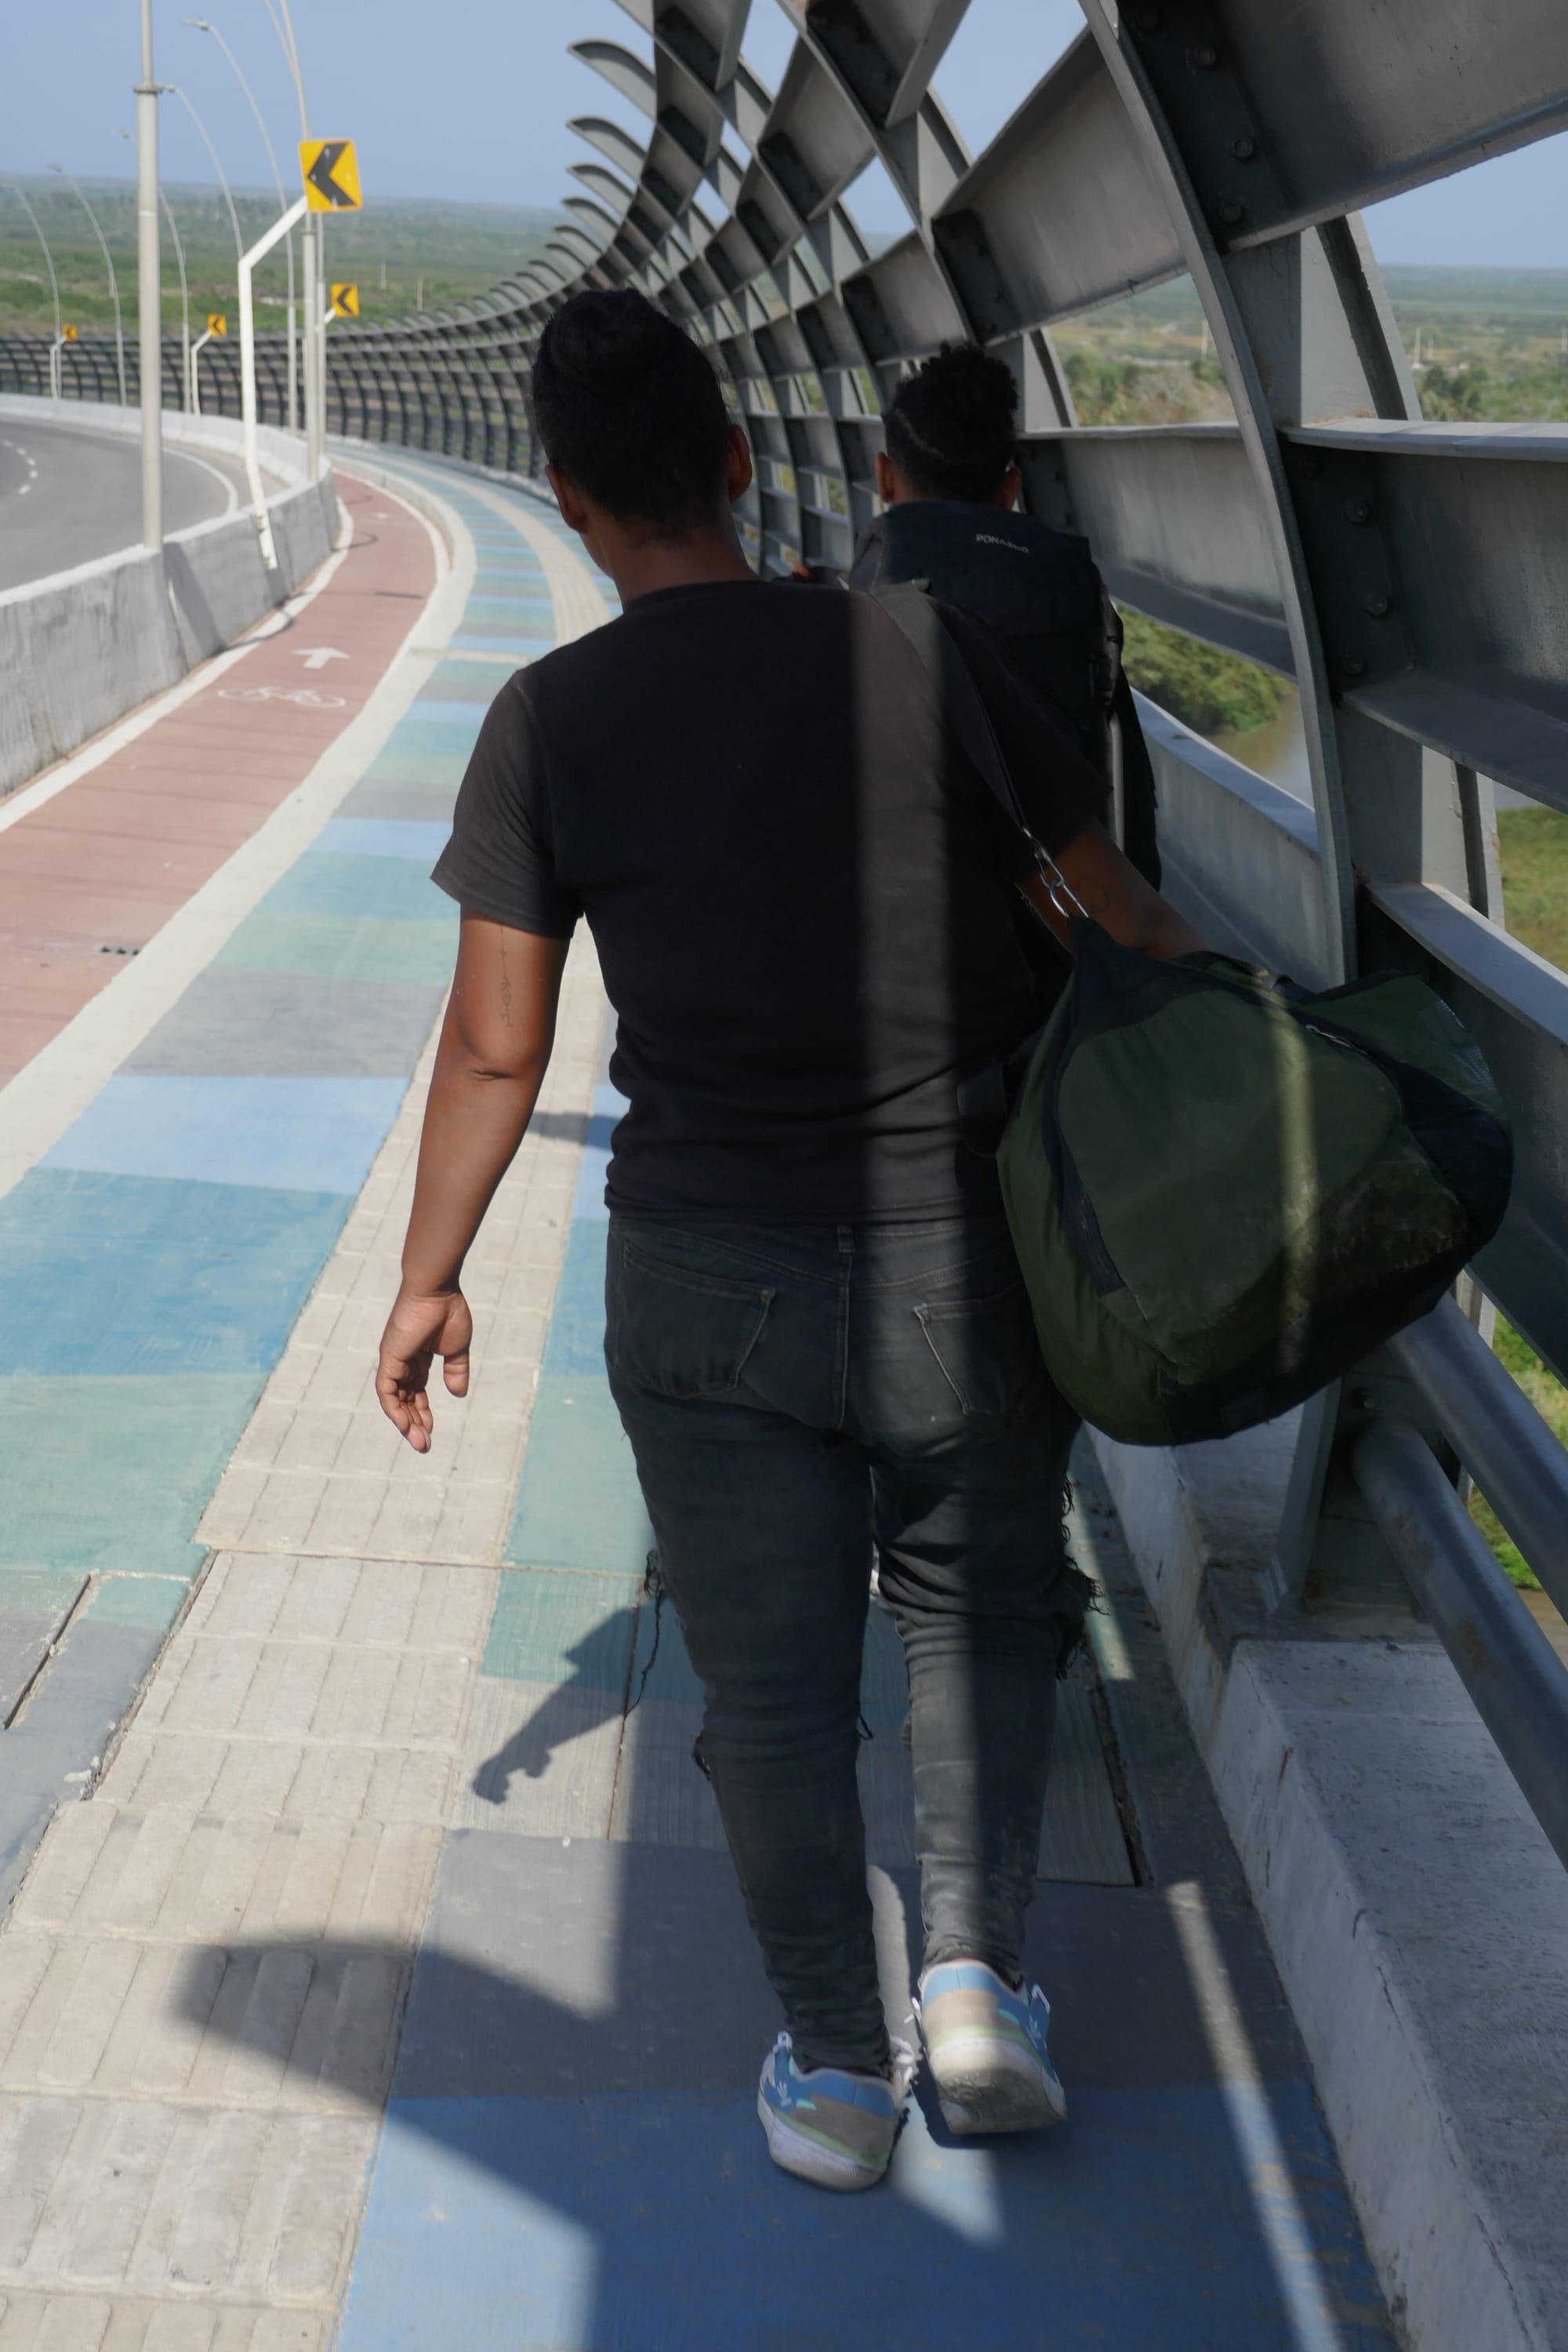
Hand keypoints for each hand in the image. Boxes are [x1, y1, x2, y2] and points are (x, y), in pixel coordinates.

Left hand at [375, 1287, 472, 1451]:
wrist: (437, 1289)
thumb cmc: (448, 1311)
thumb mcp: (456, 1349)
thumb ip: (456, 1371)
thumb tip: (458, 1394)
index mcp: (417, 1357)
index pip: (415, 1391)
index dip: (422, 1412)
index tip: (431, 1431)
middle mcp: (402, 1361)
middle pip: (403, 1399)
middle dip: (413, 1423)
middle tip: (423, 1445)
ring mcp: (393, 1360)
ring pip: (394, 1400)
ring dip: (405, 1423)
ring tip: (419, 1442)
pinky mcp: (389, 1359)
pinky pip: (386, 1391)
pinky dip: (394, 1410)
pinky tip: (406, 1426)